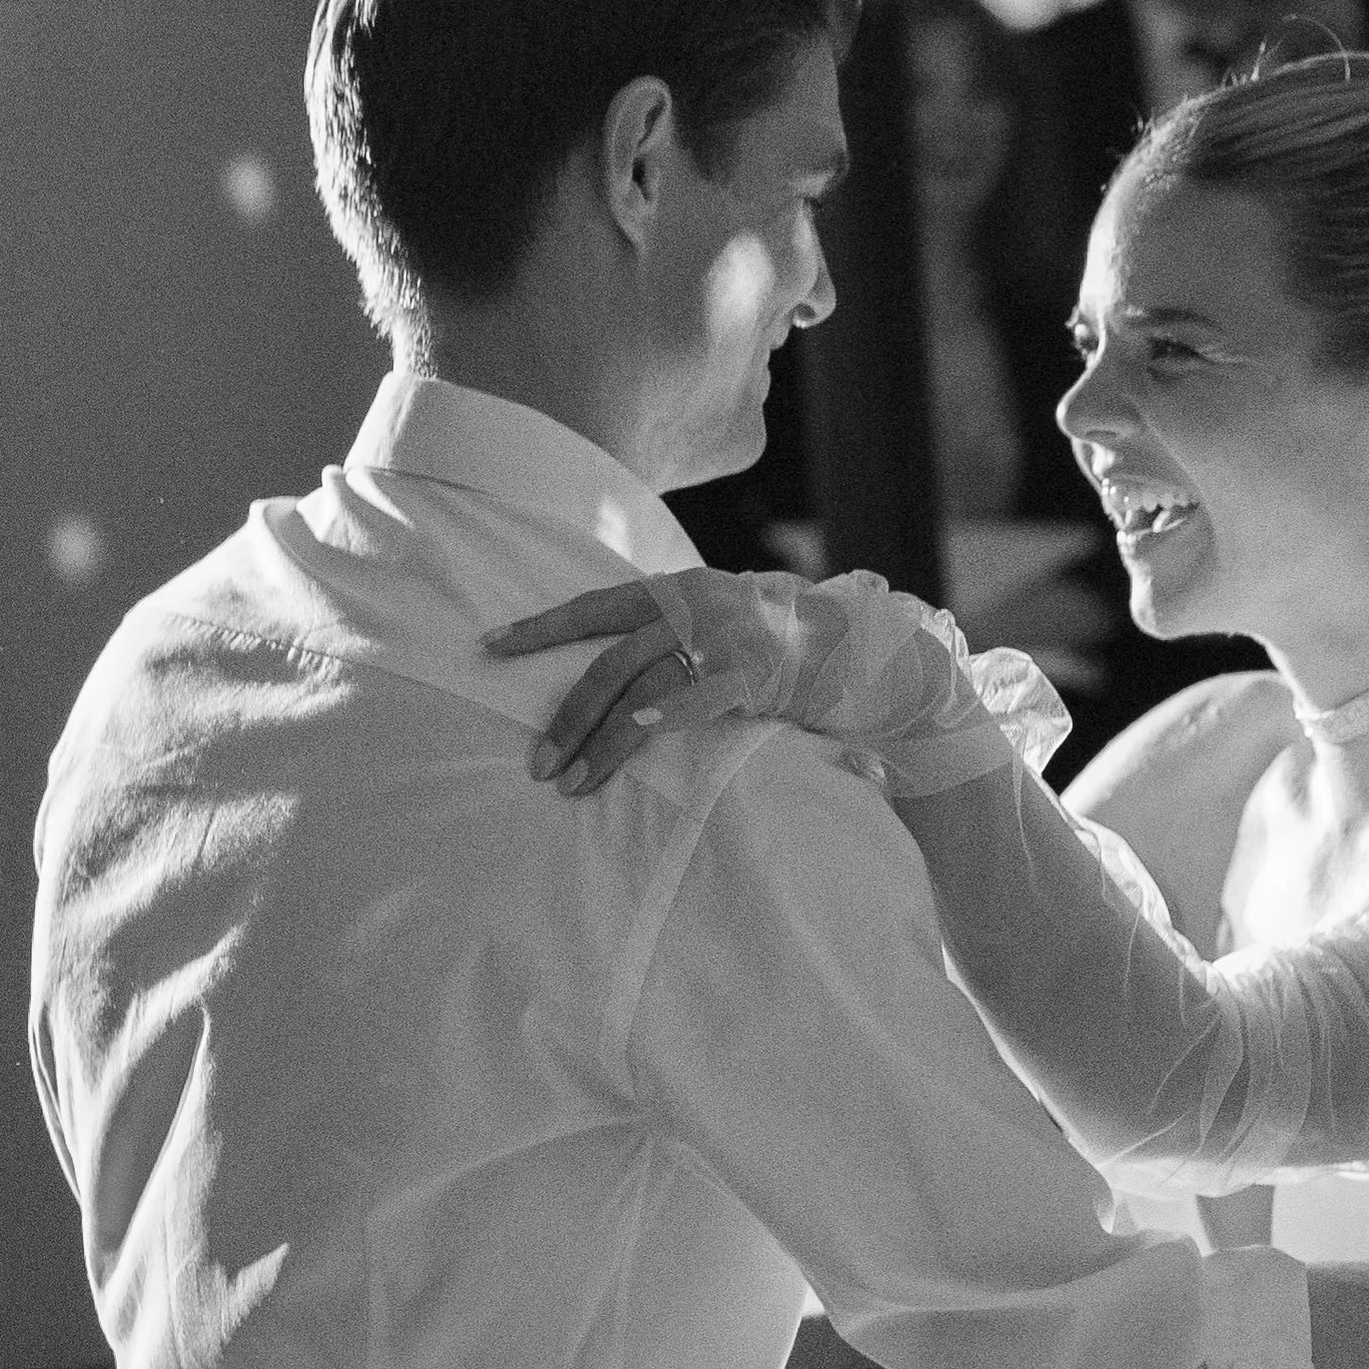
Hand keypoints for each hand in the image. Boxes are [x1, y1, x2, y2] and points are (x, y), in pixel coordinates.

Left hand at [485, 566, 1069, 797]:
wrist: (880, 660)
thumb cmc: (802, 659)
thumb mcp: (733, 638)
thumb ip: (684, 646)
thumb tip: (628, 682)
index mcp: (686, 588)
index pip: (597, 605)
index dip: (541, 626)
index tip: (488, 645)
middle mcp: (697, 601)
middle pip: (607, 656)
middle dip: (563, 710)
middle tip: (533, 758)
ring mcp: (724, 633)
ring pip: (634, 683)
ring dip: (593, 737)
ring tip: (564, 781)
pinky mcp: (750, 672)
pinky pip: (681, 702)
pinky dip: (641, 729)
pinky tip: (613, 757)